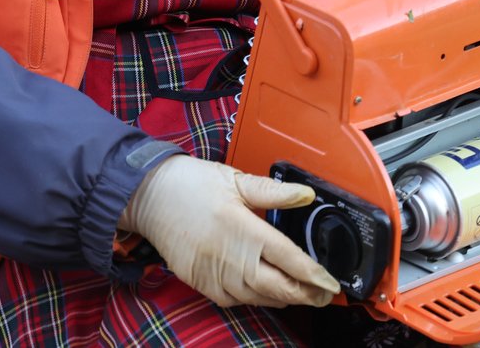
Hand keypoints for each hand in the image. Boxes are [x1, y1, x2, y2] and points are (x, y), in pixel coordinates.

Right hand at [119, 155, 340, 307]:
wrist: (148, 196)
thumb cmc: (190, 184)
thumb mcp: (236, 180)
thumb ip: (274, 191)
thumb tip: (305, 195)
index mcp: (243, 228)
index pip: (288, 259)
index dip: (313, 275)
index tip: (331, 284)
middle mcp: (230, 256)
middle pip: (277, 287)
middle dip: (305, 294)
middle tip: (324, 295)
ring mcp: (214, 274)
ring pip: (258, 298)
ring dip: (283, 299)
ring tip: (304, 295)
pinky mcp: (201, 282)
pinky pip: (235, 300)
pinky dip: (256, 300)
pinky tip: (268, 294)